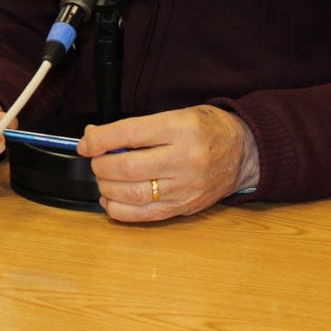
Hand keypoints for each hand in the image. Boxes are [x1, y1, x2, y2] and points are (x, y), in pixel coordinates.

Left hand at [80, 105, 259, 222]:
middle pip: (129, 167)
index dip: (100, 140)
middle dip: (101, 165)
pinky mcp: (185, 207)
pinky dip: (121, 210)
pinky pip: (146, 215)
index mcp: (181, 129)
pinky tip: (110, 201)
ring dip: (107, 188)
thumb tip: (96, 137)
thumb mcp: (176, 115)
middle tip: (95, 161)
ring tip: (103, 179)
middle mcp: (184, 159)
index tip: (86, 142)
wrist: (245, 152)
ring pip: (135, 194)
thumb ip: (137, 127)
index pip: (130, 134)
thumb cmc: (208, 129)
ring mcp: (185, 187)